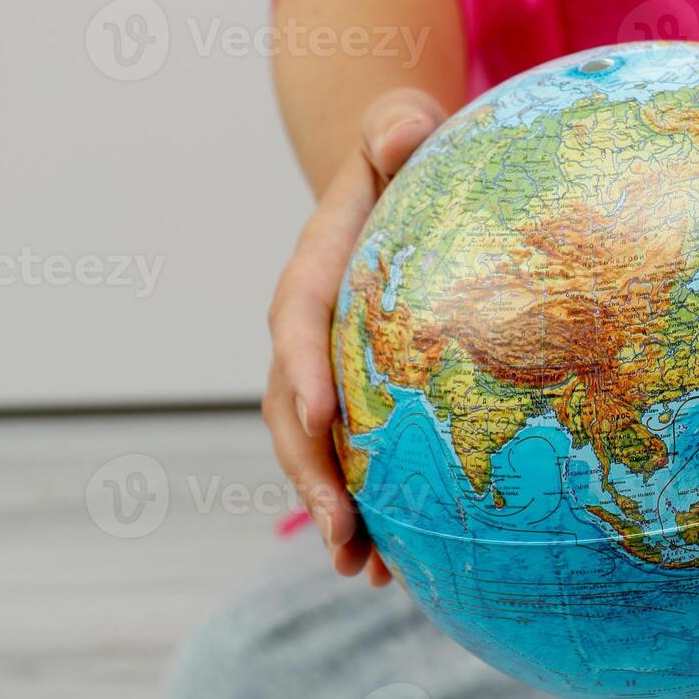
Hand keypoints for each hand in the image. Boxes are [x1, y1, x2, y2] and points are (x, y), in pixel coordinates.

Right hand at [262, 88, 447, 585]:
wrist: (390, 184)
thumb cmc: (403, 155)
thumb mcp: (399, 128)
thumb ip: (396, 129)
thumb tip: (405, 128)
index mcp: (315, 271)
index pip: (298, 319)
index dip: (303, 366)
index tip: (322, 414)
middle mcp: (306, 331)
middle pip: (293, 408)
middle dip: (311, 471)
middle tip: (341, 531)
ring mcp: (327, 371)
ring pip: (315, 450)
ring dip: (332, 511)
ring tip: (360, 570)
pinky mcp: (356, 396)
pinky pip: (351, 458)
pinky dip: (364, 510)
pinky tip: (389, 568)